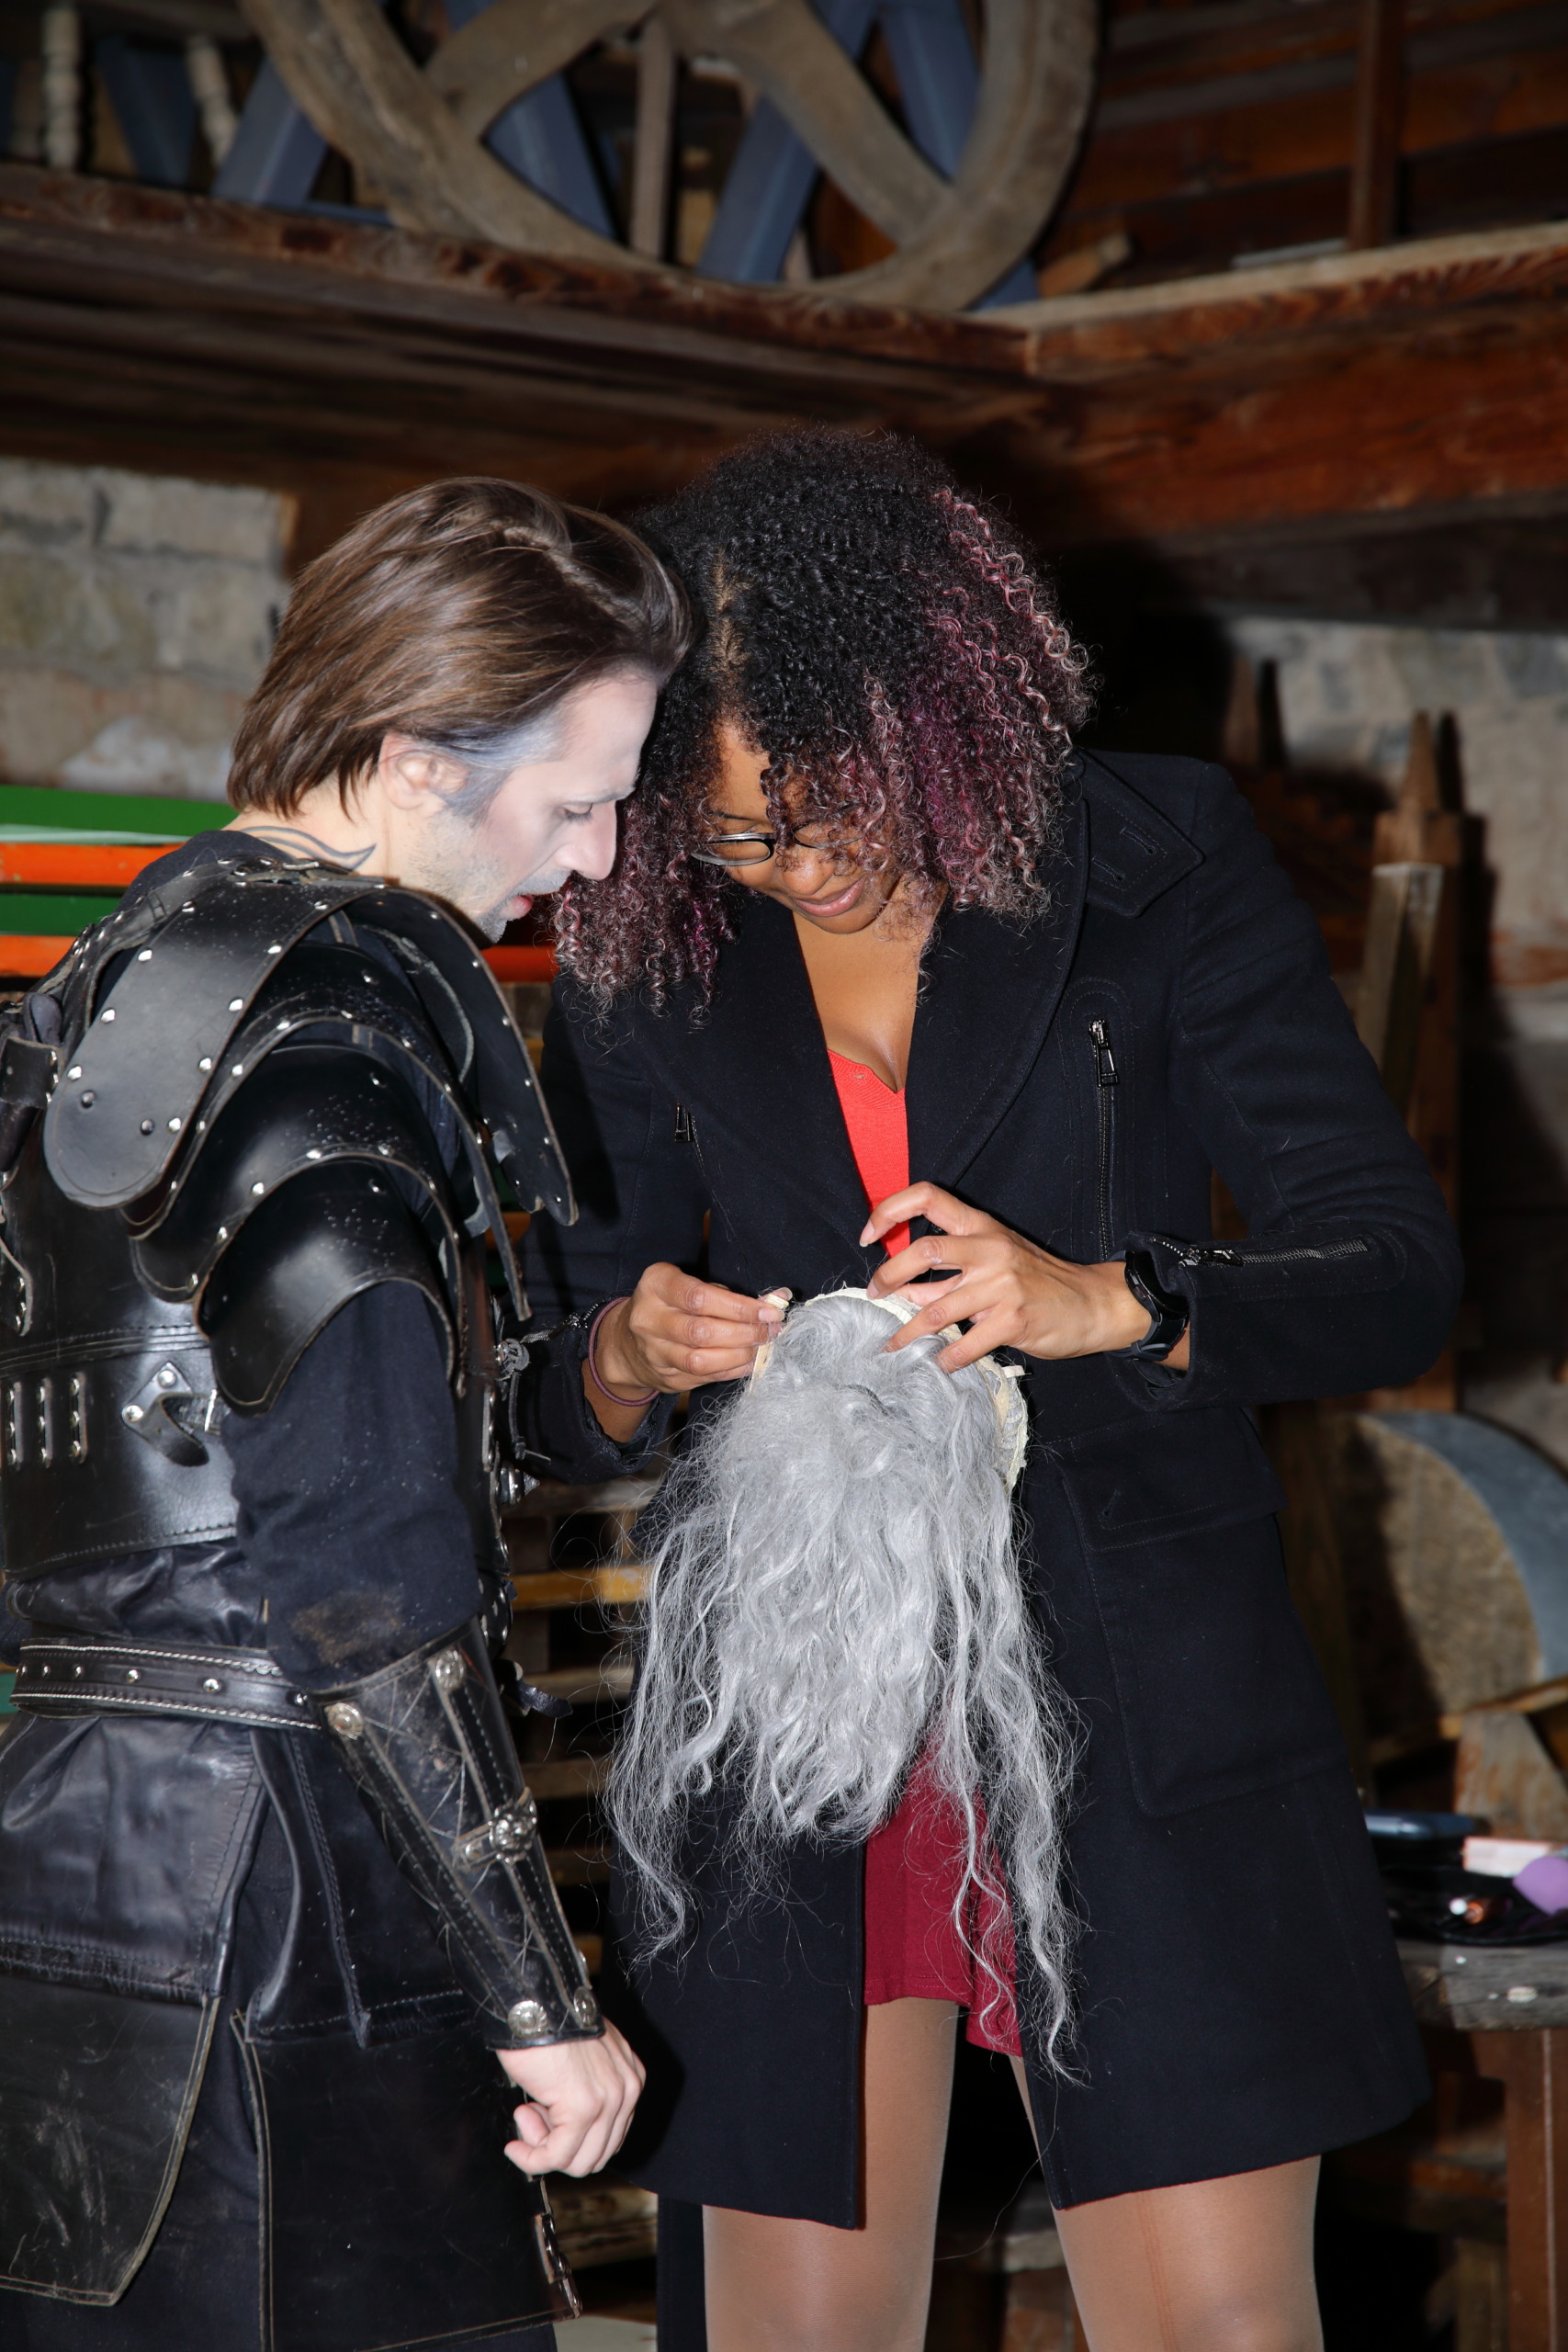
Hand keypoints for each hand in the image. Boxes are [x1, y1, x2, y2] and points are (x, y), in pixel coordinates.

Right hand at [498, 2022, 644, 2176]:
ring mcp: (608, 2101)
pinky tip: (514, 2146)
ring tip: (524, 2117)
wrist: (535, 2004)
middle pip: (596, 2155)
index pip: (608, 2138)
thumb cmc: (549, 2025)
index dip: (572, 2139)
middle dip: (557, 2147)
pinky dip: (531, 2159)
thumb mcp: (581, 2059)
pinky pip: (557, 2156)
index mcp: (629, 2078)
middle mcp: (627, 2090)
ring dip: (542, 2150)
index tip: (544, 2123)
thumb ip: (587, 2090)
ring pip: (578, 2161)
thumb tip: (563, 2127)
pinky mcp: (583, 2109)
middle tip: (530, 2119)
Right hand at [592, 1268, 784, 1403]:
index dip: (739, 1307)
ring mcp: (653, 1352)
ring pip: (700, 1360)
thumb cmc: (671, 1304)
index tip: (769, 1311)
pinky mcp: (664, 1377)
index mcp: (655, 1285)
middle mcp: (648, 1319)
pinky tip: (750, 1361)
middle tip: (771, 1330)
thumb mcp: (690, 1285)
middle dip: (745, 1332)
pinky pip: (703, 1377)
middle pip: (701, 1331)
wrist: (627, 1341)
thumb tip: (776, 1299)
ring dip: (740, 1354)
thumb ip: (728, 1294)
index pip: (699, 1298)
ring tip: (762, 1346)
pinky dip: (733, 1370)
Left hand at [862, 1182, 1187, 1372]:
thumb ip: (952, 1272)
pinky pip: (966, 1343)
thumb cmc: (1039, 1282)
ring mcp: (1002, 1284)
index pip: (928, 1196)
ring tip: (891, 1346)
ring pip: (936, 1308)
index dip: (890, 1210)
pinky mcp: (1014, 1320)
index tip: (868, 1235)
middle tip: (874, 1295)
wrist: (1095, 1303)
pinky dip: (947, 1357)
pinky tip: (941, 1363)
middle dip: (888, 1275)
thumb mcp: (997, 1262)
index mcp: (983, 1227)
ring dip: (906, 1333)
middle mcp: (990, 1249)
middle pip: (924, 1250)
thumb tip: (899, 1289)